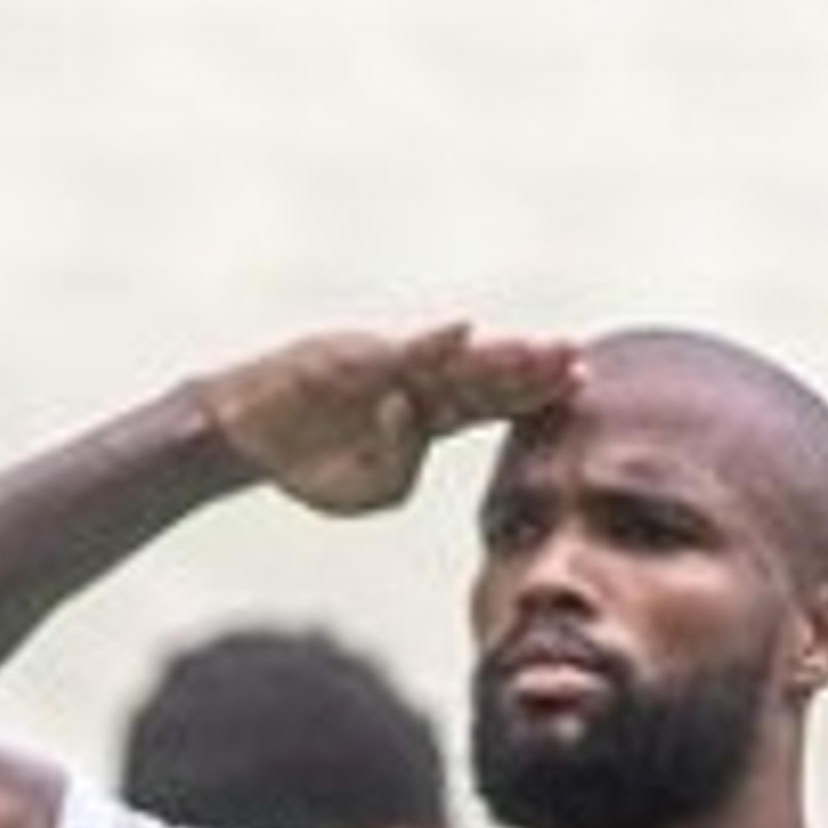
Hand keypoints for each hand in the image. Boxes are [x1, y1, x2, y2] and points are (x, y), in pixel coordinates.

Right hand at [193, 323, 583, 516]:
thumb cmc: (311, 466)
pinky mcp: (351, 356)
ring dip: (495, 356)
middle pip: (483, 378)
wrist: (248, 435)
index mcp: (425, 420)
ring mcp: (385, 367)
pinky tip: (464, 334)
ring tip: (539, 349)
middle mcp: (413, 385)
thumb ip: (398, 470)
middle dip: (530, 370)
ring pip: (450, 363)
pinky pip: (396, 354)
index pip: (490, 405)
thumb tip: (408, 417)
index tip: (579, 386)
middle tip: (578, 360)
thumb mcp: (364, 493)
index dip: (533, 394)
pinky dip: (429, 344)